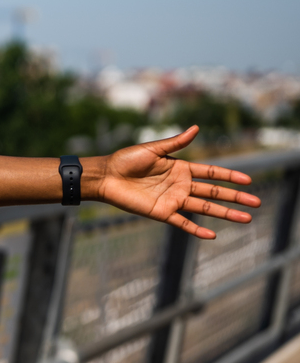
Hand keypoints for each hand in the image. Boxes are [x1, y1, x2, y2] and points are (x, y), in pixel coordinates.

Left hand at [96, 125, 260, 238]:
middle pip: (214, 192)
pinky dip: (196, 229)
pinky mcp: (162, 212)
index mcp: (181, 168)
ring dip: (225, 214)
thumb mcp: (153, 149)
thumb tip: (197, 127)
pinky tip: (212, 235)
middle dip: (235, 197)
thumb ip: (176, 143)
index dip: (230, 176)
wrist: (106, 176)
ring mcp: (173, 200)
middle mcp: (181, 185)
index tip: (248, 180)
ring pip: (205, 207)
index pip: (212, 173)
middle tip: (256, 202)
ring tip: (246, 219)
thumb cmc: (126, 160)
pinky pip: (182, 223)